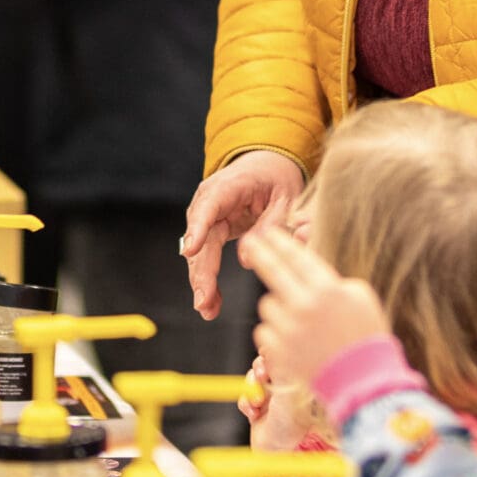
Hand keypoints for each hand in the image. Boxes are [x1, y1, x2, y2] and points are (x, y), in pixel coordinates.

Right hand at [180, 150, 305, 319]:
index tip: (191, 249)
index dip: (198, 226)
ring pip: (198, 251)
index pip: (209, 205)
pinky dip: (207, 278)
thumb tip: (246, 260)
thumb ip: (270, 224)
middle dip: (201, 270)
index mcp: (229, 185)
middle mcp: (209, 200)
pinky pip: (205, 256)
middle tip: (203, 299)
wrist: (267, 166)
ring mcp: (207, 216)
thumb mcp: (286, 197)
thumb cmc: (277, 179)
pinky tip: (210, 303)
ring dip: (201, 280)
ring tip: (207, 309)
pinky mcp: (210, 230)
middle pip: (200, 236)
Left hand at [243, 225, 392, 392]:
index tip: (268, 233)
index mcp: (326, 288)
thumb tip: (309, 273)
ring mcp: (289, 330)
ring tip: (301, 321)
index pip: (295, 256)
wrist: (363, 381)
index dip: (279, 242)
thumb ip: (331, 280)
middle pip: (272, 272)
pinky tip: (295, 339)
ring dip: (279, 307)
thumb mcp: (359, 296)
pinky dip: (275, 332)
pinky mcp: (279, 353)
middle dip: (260, 254)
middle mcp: (304, 306)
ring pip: (267, 305)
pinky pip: (264, 331)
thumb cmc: (366, 335)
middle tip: (250, 243)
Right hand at [244, 356, 318, 453]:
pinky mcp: (257, 412)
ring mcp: (269, 400)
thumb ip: (277, 367)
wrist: (282, 453)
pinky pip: (244, 399)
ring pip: (250, 382)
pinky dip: (245, 404)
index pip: (278, 357)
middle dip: (257, 371)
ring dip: (250, 390)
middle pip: (261, 366)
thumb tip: (270, 345)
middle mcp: (282, 388)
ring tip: (258, 403)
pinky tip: (253, 414)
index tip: (265, 361)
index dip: (268, 356)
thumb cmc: (291, 424)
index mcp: (294, 380)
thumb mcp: (285, 390)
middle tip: (260, 378)